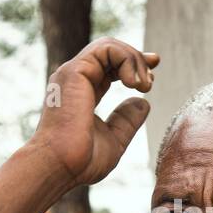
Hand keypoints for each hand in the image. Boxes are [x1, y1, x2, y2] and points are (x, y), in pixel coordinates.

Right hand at [30, 37, 159, 186]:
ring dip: (134, 61)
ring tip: (144, 86)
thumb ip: (127, 120)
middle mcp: (75, 79)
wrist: (60, 166)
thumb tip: (143, 102)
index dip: (132, 66)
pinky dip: (127, 60)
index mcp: (82, 92)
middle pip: (110, 52)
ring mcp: (73, 73)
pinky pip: (107, 49)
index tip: (152, 77)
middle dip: (137, 59)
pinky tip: (133, 83)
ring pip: (110, 46)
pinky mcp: (75, 71)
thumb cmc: (81, 161)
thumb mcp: (114, 139)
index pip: (108, 67)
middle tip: (151, 80)